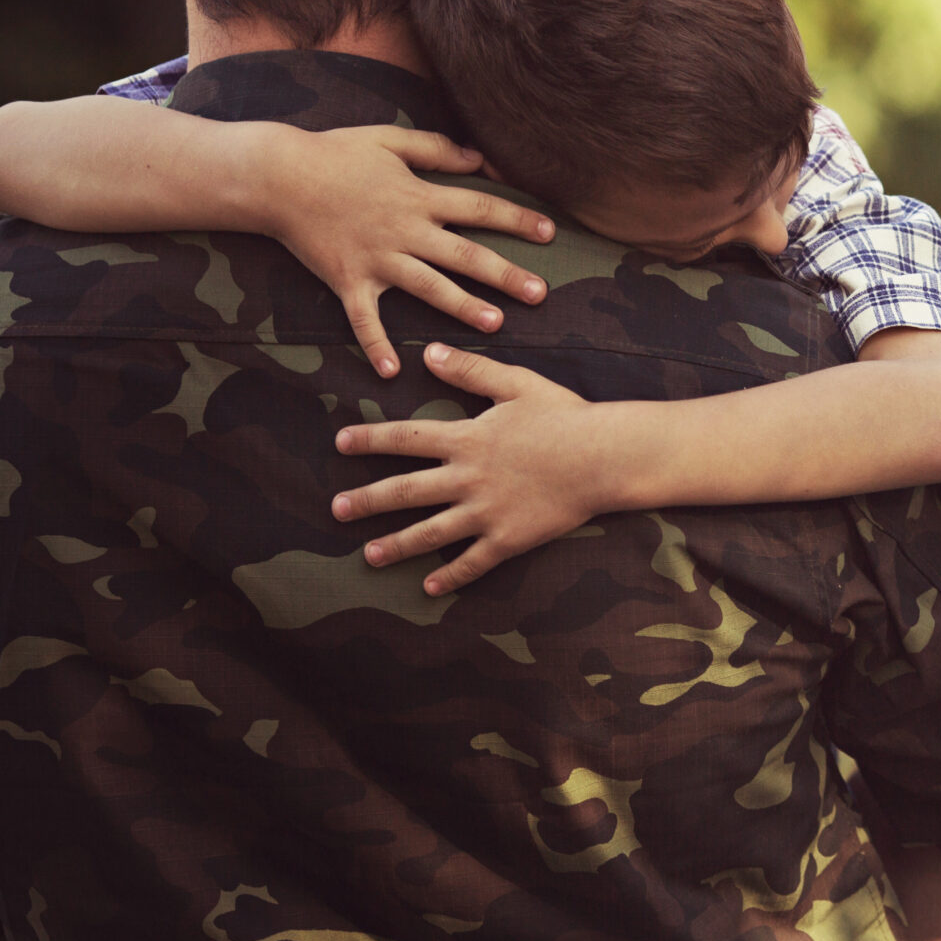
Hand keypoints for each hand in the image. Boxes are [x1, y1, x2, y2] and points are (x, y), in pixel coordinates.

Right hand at [262, 125, 557, 377]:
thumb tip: (480, 158)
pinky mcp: (347, 280)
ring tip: (496, 325)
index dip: (517, 220)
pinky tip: (392, 373)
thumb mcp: (389, 139)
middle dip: (506, 275)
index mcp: (418, 197)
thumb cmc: (334, 153)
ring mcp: (377, 259)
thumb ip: (436, 150)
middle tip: (540, 294)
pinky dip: (375, 346)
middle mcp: (405, 231)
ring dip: (463, 308)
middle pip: (465, 255)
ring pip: (429, 288)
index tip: (550, 233)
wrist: (277, 176)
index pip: (479, 209)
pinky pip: (364, 319)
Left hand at [330, 344, 615, 593]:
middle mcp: (468, 479)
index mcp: (467, 439)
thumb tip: (429, 353)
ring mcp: (487, 513)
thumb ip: (469, 371)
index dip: (370, 439)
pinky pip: (473, 562)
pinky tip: (429, 587)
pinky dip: (450, 576)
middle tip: (336, 509)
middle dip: (367, 500)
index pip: (406, 438)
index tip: (341, 443)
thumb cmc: (564, 416)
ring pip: (431, 533)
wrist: (603, 457)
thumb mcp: (516, 383)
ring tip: (368, 555)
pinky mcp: (509, 539)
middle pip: (406, 491)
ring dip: (396, 544)